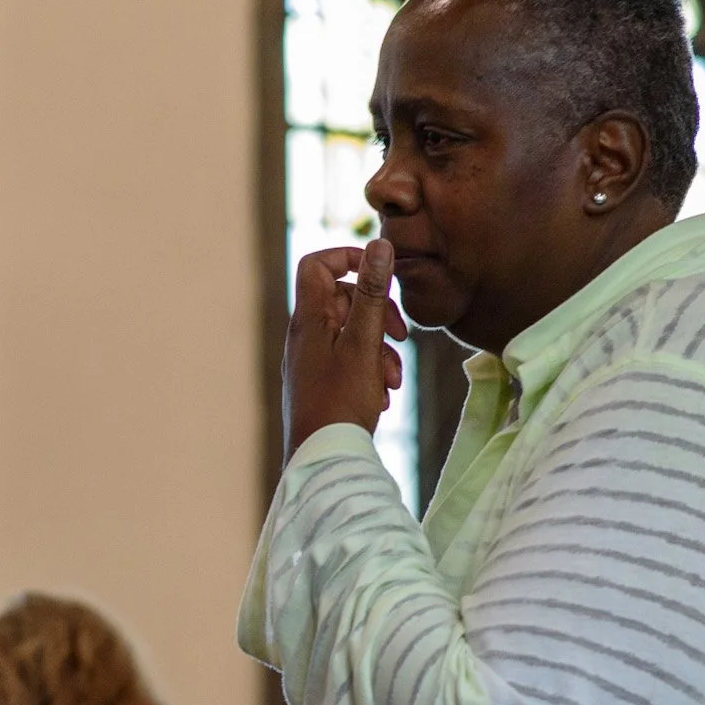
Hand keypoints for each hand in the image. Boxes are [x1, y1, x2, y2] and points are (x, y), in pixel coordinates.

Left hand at [283, 238, 408, 460]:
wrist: (323, 460)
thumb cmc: (341, 401)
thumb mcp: (364, 342)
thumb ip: (372, 293)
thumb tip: (379, 244)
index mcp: (308, 320)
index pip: (316, 264)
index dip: (348, 258)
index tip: (381, 273)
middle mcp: (303, 336)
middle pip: (342, 300)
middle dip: (378, 314)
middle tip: (401, 336)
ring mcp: (310, 361)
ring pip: (351, 334)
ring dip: (380, 349)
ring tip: (393, 378)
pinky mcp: (320, 384)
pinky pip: (349, 362)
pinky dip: (370, 371)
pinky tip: (383, 396)